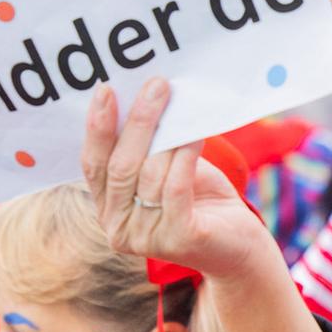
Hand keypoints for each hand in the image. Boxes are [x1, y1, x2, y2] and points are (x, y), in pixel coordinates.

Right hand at [79, 79, 267, 281]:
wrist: (239, 246)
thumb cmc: (201, 201)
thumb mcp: (168, 170)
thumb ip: (151, 147)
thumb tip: (148, 96)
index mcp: (108, 209)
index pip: (92, 165)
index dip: (97, 128)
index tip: (106, 90)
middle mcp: (119, 228)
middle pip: (120, 166)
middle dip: (137, 121)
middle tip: (156, 86)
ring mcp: (146, 237)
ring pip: (149, 175)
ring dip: (166, 136)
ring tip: (180, 105)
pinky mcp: (178, 239)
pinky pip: (176, 187)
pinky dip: (184, 156)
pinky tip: (194, 133)